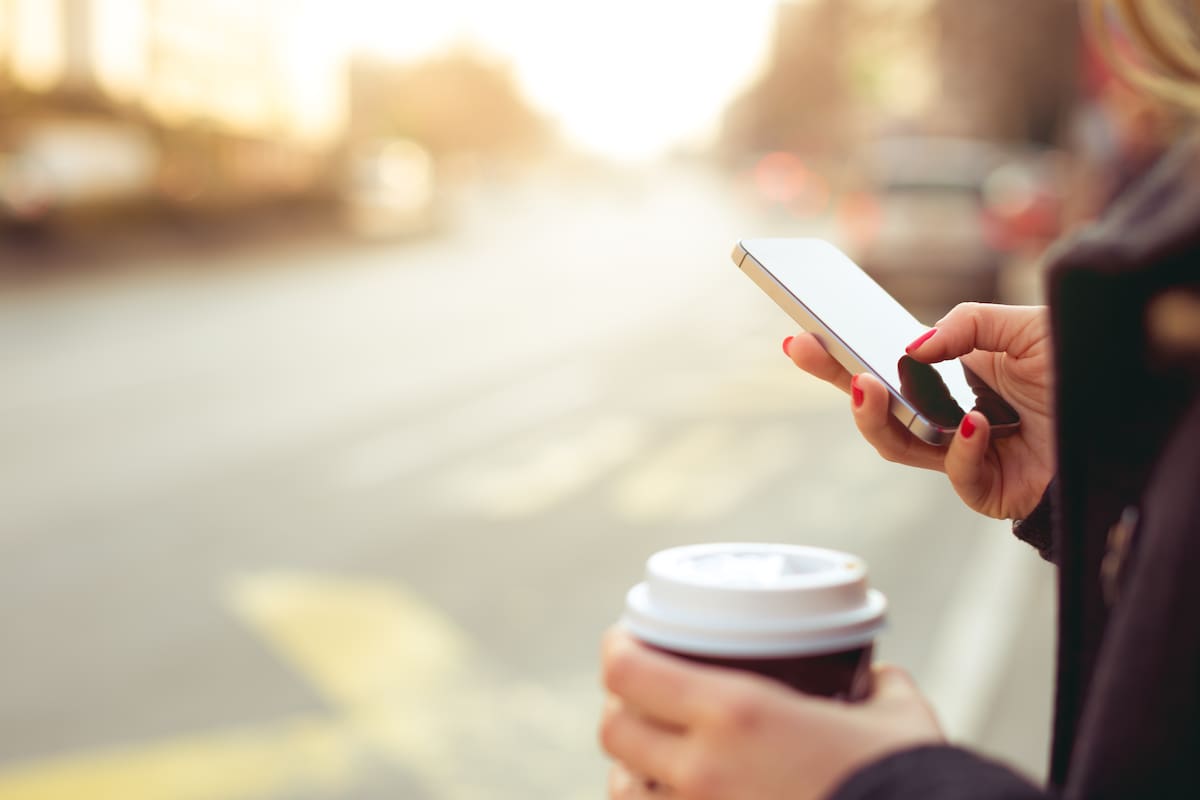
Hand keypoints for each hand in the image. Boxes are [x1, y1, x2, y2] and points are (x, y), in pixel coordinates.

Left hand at [599, 629, 943, 799]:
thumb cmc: (907, 780)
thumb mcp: (895, 715)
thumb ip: (876, 687)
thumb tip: (875, 678)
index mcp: (734, 714)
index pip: (628, 671)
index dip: (617, 647)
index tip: (626, 636)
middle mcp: (702, 770)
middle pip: (614, 730)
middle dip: (621, 706)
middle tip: (644, 692)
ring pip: (624, 789)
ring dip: (632, 765)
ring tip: (656, 752)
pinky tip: (677, 794)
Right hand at [784, 303, 1054, 519]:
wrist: (1132, 417)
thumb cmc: (1076, 371)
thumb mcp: (1021, 325)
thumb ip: (966, 324)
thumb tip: (912, 349)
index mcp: (949, 377)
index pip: (882, 369)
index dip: (838, 358)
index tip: (799, 338)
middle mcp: (947, 417)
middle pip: (877, 410)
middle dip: (836, 383)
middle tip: (810, 354)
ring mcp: (963, 455)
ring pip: (898, 448)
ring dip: (877, 418)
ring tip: (870, 386)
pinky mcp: (986, 489)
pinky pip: (958, 473)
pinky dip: (964, 448)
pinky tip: (978, 424)